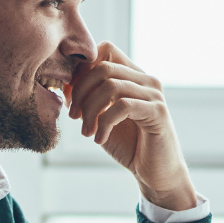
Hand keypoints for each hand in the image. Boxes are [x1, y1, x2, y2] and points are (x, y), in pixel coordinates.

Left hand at [64, 42, 195, 210]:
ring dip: (90, 111)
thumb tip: (65, 83)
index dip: (82, 68)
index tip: (72, 96)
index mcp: (133, 76)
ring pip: (110, 86)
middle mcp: (146, 80)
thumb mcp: (99, 118)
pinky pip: (123, 106)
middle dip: (81, 92)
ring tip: (86, 132)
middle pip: (103, 67)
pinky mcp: (158, 112)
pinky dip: (105, 123)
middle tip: (74, 116)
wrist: (154, 173)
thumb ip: (85, 98)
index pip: (106, 49)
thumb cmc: (128, 144)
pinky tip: (100, 139)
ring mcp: (154, 95)